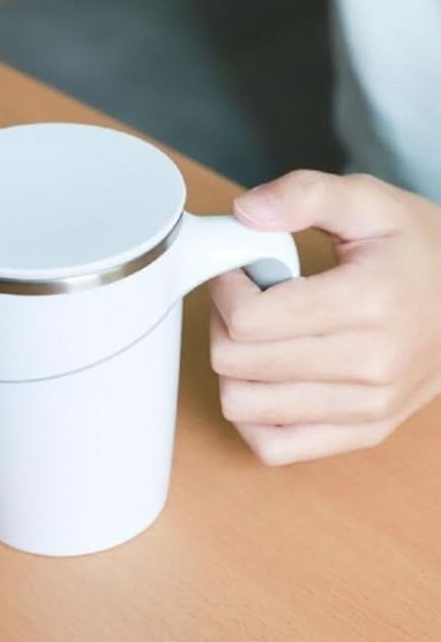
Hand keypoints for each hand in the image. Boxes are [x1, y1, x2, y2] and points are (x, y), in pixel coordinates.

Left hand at [210, 170, 440, 464]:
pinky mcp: (361, 434)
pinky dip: (253, 415)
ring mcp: (366, 408)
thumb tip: (247, 212)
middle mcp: (370, 366)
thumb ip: (307, 194)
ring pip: (243, 406)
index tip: (238, 273)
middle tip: (245, 301)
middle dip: (224, 324)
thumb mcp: (370, 202)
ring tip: (258, 337)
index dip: (226, 290)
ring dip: (232, 369)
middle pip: (236, 363)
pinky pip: (274, 447)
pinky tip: (265, 379)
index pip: (249, 319)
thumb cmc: (418, 253)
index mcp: (368, 303)